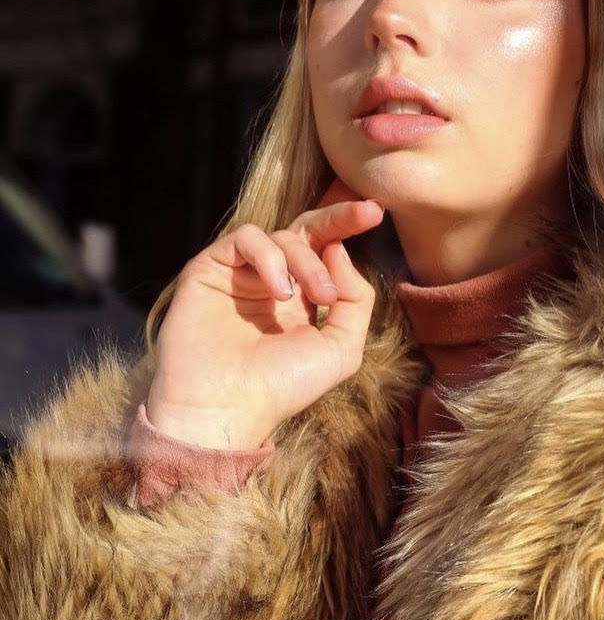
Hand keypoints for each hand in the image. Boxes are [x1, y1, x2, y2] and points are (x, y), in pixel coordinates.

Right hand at [146, 181, 384, 449]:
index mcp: (302, 298)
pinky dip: (270, 258)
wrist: (225, 407)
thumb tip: (341, 250)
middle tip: (366, 213)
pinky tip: (279, 292)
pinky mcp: (211, 268)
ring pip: (283, 236)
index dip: (348, 226)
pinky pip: (247, 239)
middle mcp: (272, 280)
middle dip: (339, 217)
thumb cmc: (282, 386)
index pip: (326, 249)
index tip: (375, 213)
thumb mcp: (340, 348)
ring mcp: (241, 273)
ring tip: (316, 296)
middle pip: (307, 229)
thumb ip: (355, 299)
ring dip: (307, 261)